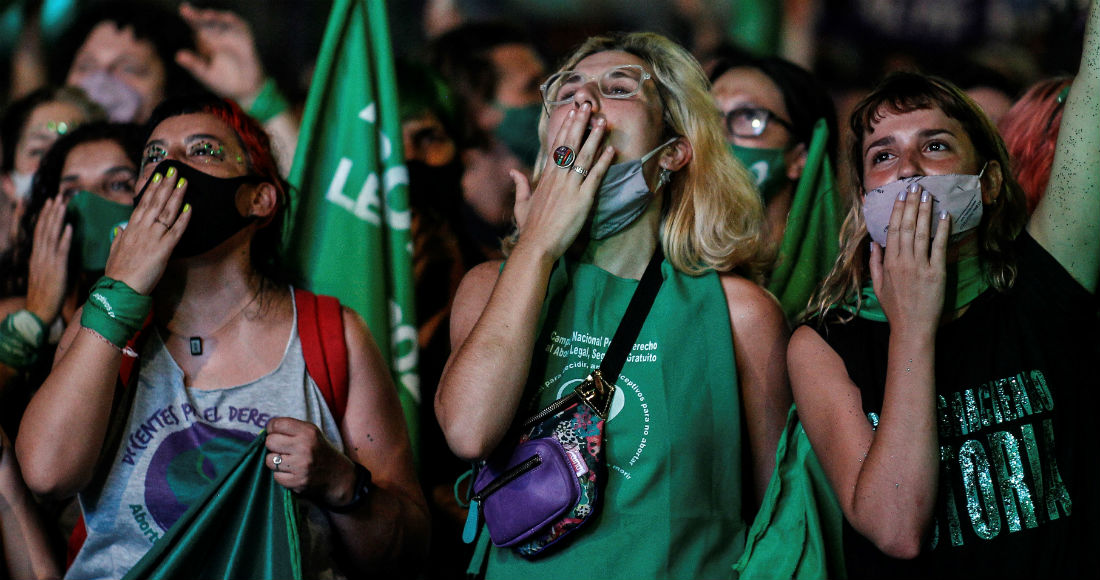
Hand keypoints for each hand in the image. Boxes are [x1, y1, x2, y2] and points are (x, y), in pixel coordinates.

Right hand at [25, 195, 71, 322]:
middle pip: (44, 229)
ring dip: (58, 219)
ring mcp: (47, 261)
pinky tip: (69, 227)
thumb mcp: (46, 274)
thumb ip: (51, 261)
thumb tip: (59, 252)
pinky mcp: (56, 269)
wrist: (38, 311)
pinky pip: (60, 250)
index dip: (46, 216)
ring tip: (63, 204)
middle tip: (58, 196)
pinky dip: (64, 238)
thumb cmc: (46, 295)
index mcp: (37, 256)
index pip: (41, 231)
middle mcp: (40, 256)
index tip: (52, 203)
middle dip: (52, 212)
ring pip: (51, 235)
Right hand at [104, 169, 190, 294]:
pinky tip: (190, 208)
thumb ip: (118, 239)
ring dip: (176, 195)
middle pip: (156, 202)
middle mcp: (142, 229)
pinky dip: (184, 219)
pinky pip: (176, 231)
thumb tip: (119, 231)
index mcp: (131, 228)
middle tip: (173, 170)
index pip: (143, 203)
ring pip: (167, 212)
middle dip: (165, 184)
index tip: (157, 176)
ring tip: (183, 181)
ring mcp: (153, 237)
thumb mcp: (114, 251)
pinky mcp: (164, 249)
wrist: (120, 288)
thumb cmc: (117, 272)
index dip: (151, 188)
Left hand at [175, 2, 265, 105]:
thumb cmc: (224, 82)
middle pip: (208, 20)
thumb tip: (178, 56)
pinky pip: (240, 26)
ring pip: (223, 21)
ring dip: (216, 16)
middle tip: (189, 11)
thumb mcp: (206, 74)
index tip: (184, 11)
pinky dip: (235, 22)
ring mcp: (232, 35)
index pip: (196, 25)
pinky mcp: (245, 38)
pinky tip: (227, 18)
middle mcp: (218, 35)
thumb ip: (194, 65)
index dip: (190, 16)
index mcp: (205, 41)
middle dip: (200, 15)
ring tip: (206, 16)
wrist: (246, 89)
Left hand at [264, 417, 356, 507]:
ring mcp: (301, 466)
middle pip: (270, 441)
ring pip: (269, 460)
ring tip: (288, 461)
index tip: (277, 433)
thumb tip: (266, 430)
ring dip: (276, 461)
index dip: (272, 429)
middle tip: (282, 448)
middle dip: (273, 445)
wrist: (338, 476)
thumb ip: (291, 429)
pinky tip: (292, 472)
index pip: (276, 424)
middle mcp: (305, 447)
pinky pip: (276, 476)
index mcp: (308, 432)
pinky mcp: (297, 482)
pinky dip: (281, 475)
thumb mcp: (312, 433)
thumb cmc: (319, 451)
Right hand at [511, 103, 614, 259]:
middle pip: (569, 145)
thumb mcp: (521, 205)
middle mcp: (557, 178)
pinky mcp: (582, 199)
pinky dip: (603, 162)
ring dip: (594, 138)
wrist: (536, 245)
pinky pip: (594, 176)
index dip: (566, 128)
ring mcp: (570, 187)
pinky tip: (611, 150)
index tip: (572, 113)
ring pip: (583, 156)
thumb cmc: (529, 228)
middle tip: (587, 105)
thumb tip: (513, 171)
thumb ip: (519, 186)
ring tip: (602, 121)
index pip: (556, 146)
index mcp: (545, 178)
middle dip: (579, 123)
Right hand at [869, 182, 950, 334]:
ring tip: (929, 195)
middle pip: (906, 226)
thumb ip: (875, 263)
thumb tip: (874, 243)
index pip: (893, 230)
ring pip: (921, 232)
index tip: (901, 196)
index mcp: (888, 263)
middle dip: (911, 204)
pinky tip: (944, 215)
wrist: (912, 328)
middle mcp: (903, 261)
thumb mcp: (877, 286)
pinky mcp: (936, 273)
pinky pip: (939, 247)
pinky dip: (942, 230)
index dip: (898, 211)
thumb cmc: (895, 308)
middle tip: (916, 187)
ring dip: (925, 211)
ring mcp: (920, 266)